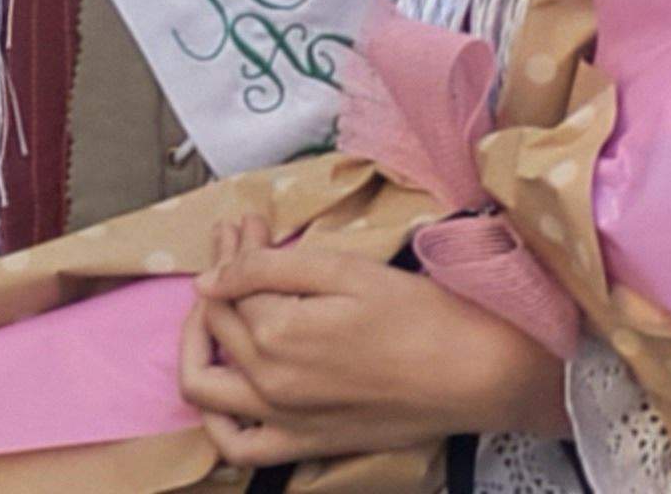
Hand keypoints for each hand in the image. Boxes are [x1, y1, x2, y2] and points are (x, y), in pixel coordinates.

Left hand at [174, 217, 568, 464]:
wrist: (476, 373)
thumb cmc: (420, 315)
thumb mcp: (345, 271)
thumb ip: (268, 269)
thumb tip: (208, 278)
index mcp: (276, 333)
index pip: (230, 283)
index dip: (233, 246)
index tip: (247, 223)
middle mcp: (269, 382)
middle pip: (217, 321)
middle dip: (219, 273)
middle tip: (238, 242)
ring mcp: (284, 419)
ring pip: (204, 385)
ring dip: (194, 343)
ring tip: (211, 313)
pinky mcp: (306, 444)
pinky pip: (239, 448)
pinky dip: (217, 425)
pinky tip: (224, 393)